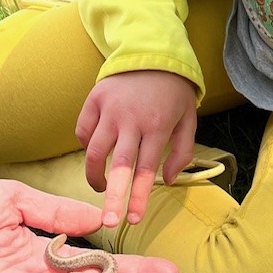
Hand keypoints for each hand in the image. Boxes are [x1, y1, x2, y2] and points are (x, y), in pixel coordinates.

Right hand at [76, 71, 196, 226]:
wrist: (152, 50)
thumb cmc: (173, 91)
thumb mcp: (188, 119)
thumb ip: (181, 152)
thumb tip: (167, 181)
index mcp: (157, 126)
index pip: (146, 169)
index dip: (139, 197)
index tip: (133, 219)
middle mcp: (131, 119)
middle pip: (119, 166)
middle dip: (113, 197)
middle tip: (107, 222)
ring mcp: (109, 109)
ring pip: (94, 150)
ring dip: (94, 175)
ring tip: (100, 187)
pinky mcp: (94, 99)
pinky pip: (83, 131)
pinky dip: (86, 145)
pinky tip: (97, 151)